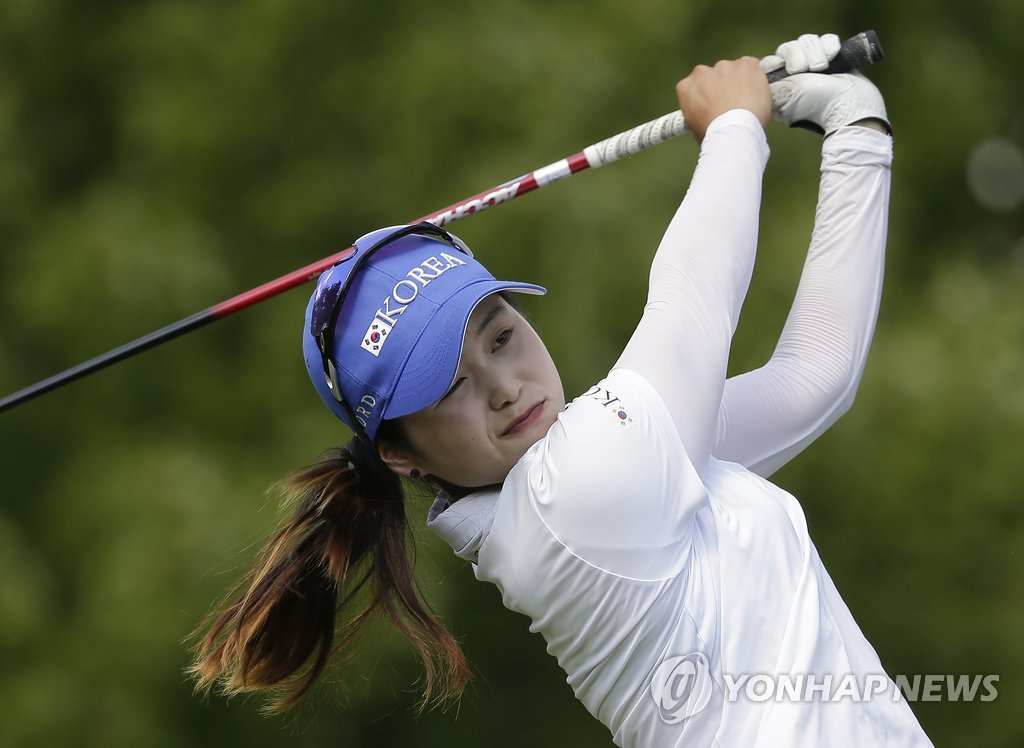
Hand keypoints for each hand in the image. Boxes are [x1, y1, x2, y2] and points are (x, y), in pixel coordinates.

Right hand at [676, 57, 770, 142]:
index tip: (715, 104)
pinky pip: (752, 67)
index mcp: (686, 86)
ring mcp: (724, 66)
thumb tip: (706, 114)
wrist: (734, 130)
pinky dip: (755, 77)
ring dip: (739, 83)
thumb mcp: (695, 126)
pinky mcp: (745, 64)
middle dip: (723, 87)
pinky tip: (756, 95)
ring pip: (734, 71)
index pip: (696, 86)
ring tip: (746, 103)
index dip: (707, 95)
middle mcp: (701, 72)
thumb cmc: (714, 134)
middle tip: (732, 105)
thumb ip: (698, 111)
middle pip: (714, 76)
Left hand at [761, 33, 889, 135]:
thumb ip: (771, 85)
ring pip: (807, 42)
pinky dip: (829, 46)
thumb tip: (761, 73)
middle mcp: (794, 76)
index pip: (770, 62)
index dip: (778, 61)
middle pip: (788, 48)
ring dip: (816, 51)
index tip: (792, 70)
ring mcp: (813, 66)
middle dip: (799, 55)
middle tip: (809, 69)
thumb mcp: (786, 97)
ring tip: (823, 66)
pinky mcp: (831, 58)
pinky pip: (825, 40)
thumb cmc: (817, 102)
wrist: (850, 104)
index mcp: (780, 86)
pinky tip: (833, 56)